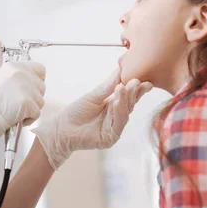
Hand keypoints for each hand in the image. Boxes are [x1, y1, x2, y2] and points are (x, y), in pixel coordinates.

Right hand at [0, 40, 45, 157]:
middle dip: (31, 98)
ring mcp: (24, 88)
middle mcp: (21, 73)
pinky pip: (37, 114)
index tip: (22, 90)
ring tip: (13, 110)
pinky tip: (14, 117)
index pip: (40, 70)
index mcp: (14, 66)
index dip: (34, 83)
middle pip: (41, 88)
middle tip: (13, 102)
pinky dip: (28, 119)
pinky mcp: (26, 103)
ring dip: (30, 110)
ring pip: (40, 102)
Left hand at [32, 69, 151, 169]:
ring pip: (124, 113)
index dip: (136, 89)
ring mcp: (114, 129)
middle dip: (133, 93)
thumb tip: (120, 69)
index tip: (144, 80)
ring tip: (125, 88)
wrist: (62, 127)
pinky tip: (117, 102)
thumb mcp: (94, 95)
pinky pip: (117, 124)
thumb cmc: (76, 111)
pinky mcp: (110, 138)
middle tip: (136, 81)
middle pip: (129, 104)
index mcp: (114, 106)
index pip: (129, 96)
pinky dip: (118, 112)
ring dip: (126, 100)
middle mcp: (117, 117)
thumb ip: (108, 85)